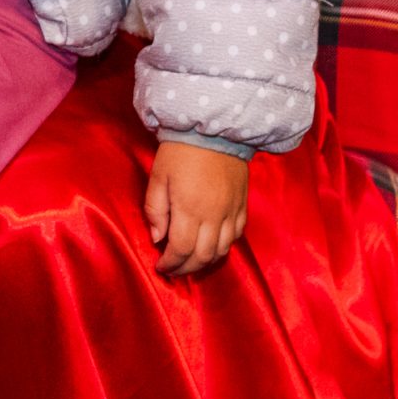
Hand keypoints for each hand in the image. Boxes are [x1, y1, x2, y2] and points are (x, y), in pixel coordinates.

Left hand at [146, 142, 248, 277]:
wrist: (214, 128)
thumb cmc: (179, 151)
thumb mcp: (158, 177)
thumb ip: (155, 210)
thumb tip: (158, 238)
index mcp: (190, 209)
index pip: (182, 250)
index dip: (171, 264)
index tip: (161, 267)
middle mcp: (214, 215)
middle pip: (204, 256)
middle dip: (187, 268)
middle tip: (174, 270)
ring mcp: (232, 211)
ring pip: (223, 250)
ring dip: (206, 262)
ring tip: (191, 263)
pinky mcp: (242, 204)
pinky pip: (237, 235)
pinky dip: (224, 247)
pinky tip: (213, 247)